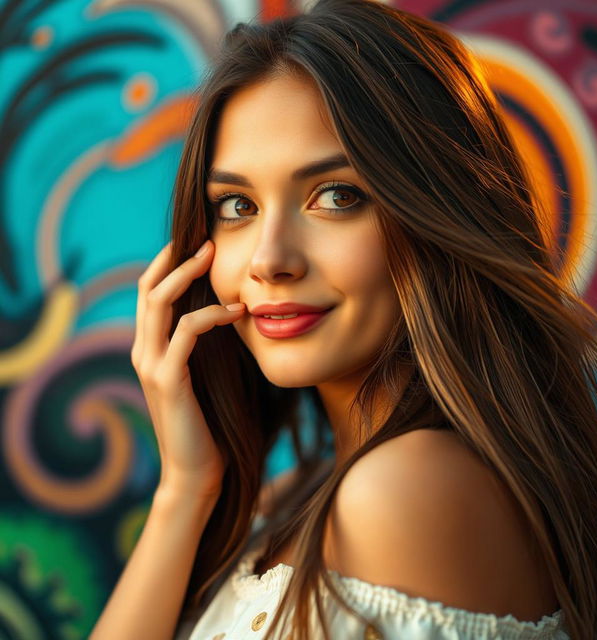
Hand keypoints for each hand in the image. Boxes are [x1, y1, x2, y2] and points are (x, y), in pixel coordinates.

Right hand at [131, 239, 245, 500]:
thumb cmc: (208, 423)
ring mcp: (151, 365)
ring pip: (159, 302)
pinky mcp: (167, 379)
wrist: (195, 472)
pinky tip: (237, 310)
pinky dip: (210, 314)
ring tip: (214, 255)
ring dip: (186, 274)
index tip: (197, 243)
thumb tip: (230, 313)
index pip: (150, 294)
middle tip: (205, 238)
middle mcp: (143, 351)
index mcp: (150, 348)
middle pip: (147, 288)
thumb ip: (205, 347)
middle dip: (174, 258)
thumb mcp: (205, 376)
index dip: (168, 265)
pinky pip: (185, 332)